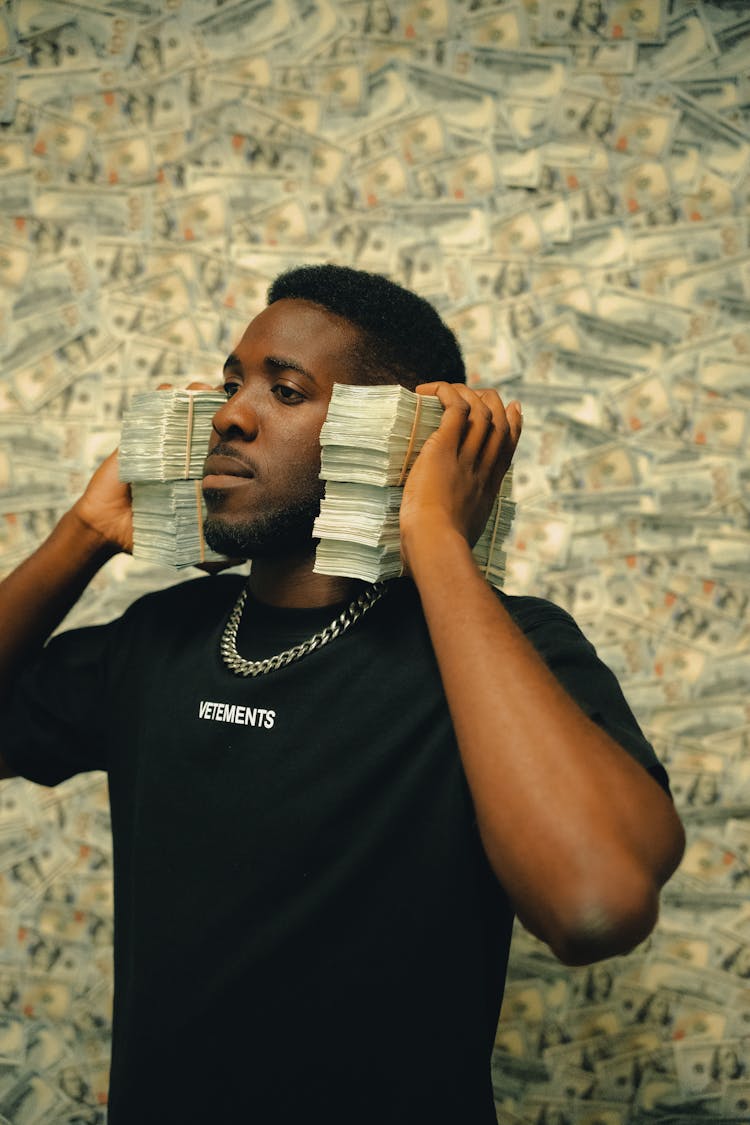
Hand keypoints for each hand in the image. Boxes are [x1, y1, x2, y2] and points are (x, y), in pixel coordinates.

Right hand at [70, 382, 224, 559]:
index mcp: (198, 471)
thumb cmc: (149, 532)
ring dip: (192, 393)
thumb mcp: (184, 543)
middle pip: (206, 418)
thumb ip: (209, 552)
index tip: (250, 422)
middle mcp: (183, 452)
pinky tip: (169, 391)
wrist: (110, 528)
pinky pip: (150, 406)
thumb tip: (240, 562)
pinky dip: (161, 394)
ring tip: (201, 390)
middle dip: (218, 404)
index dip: (235, 432)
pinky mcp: (138, 435)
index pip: (222, 445)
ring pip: (181, 406)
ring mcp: (162, 441)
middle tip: (227, 399)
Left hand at [399, 383, 521, 572]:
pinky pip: (454, 409)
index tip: (515, 409)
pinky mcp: (444, 449)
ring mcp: (465, 458)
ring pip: (480, 411)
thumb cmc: (438, 551)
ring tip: (446, 390)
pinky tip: (431, 391)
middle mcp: (481, 470)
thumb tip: (440, 541)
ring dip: (466, 394)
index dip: (513, 426)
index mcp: (487, 491)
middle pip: (499, 424)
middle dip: (492, 402)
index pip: (506, 450)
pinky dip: (446, 394)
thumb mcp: (458, 539)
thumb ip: (457, 531)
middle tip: (477, 393)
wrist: (436, 544)